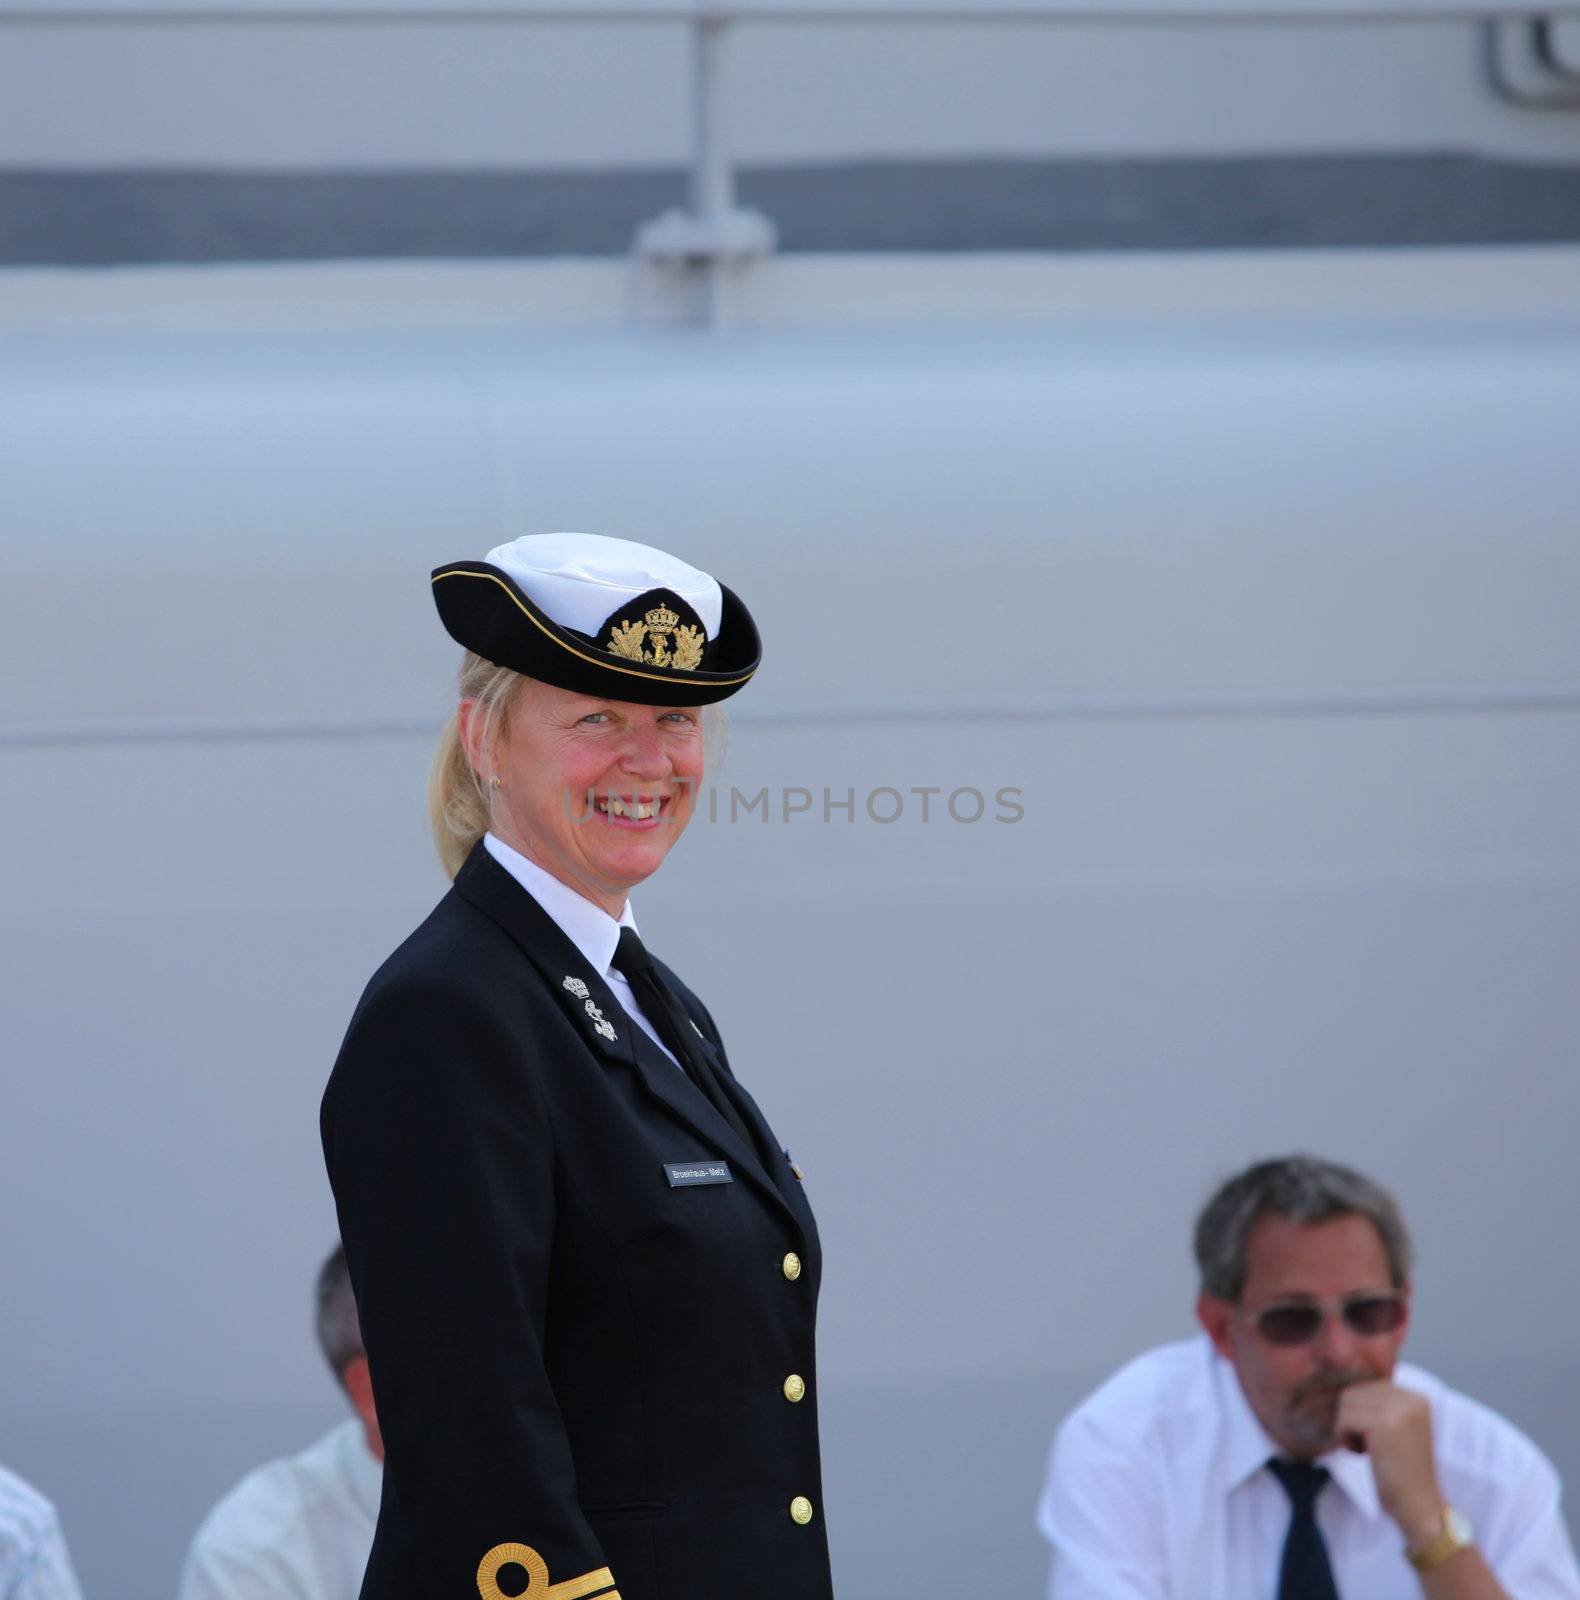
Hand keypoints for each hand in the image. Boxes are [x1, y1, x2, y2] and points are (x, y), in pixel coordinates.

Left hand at [1333, 1380, 1444, 1545]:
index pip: (1367, 1386)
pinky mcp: (1384, 1424)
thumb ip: (1380, 1404)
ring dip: (1349, 1428)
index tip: (1376, 1437)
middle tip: (1371, 1446)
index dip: (1361, 1412)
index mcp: (1416, 1396)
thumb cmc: (1403, 1470)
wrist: (1420, 1505)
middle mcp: (1410, 1397)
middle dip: (1353, 1419)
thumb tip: (1344, 1385)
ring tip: (1369, 1449)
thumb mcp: (1398, 1427)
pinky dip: (1346, 1437)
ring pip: (1347, 1402)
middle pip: (1354, 1391)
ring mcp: (1398, 1409)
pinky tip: (1364, 1454)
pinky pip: (1345, 1419)